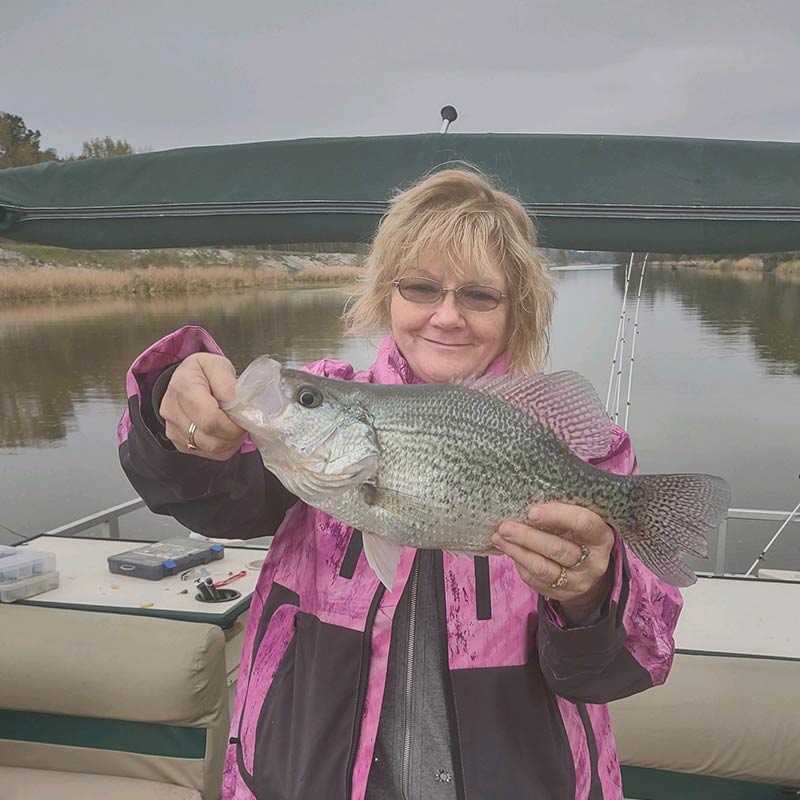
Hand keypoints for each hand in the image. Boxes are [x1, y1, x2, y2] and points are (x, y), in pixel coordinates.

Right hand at [160, 353, 246, 459]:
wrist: (186, 380)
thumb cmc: (204, 372)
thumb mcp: (218, 365)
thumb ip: (226, 382)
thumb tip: (234, 403)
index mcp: (183, 387)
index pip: (209, 418)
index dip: (231, 424)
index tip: (244, 418)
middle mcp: (172, 410)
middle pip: (209, 436)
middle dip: (234, 433)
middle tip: (244, 423)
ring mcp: (173, 429)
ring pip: (210, 448)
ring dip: (230, 441)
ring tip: (236, 427)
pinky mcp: (179, 443)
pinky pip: (208, 454)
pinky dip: (224, 447)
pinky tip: (226, 434)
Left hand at [492, 503, 614, 624]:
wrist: (589, 569)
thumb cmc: (580, 535)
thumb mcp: (582, 520)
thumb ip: (565, 511)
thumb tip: (529, 498)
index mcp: (601, 537)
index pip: (583, 524)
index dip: (558, 516)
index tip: (533, 511)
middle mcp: (593, 562)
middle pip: (558, 549)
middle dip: (528, 537)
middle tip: (506, 526)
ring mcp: (577, 581)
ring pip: (543, 568)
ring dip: (517, 551)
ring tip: (499, 537)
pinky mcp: (561, 594)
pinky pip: (535, 580)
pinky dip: (519, 563)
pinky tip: (509, 550)